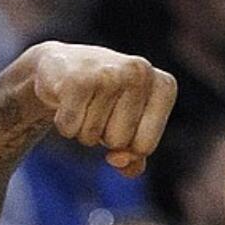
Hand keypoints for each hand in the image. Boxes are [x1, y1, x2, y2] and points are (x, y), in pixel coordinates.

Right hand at [31, 42, 176, 174]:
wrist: (60, 64)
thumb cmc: (104, 100)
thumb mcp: (130, 129)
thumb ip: (135, 156)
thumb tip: (118, 160)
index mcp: (163, 86)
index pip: (145, 147)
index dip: (127, 145)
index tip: (121, 118)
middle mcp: (141, 72)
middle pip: (119, 143)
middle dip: (104, 135)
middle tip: (98, 106)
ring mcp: (110, 72)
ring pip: (92, 136)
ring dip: (83, 128)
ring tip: (84, 100)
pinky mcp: (78, 78)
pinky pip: (70, 128)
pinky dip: (65, 124)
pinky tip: (66, 99)